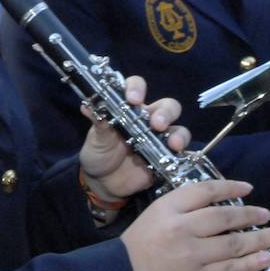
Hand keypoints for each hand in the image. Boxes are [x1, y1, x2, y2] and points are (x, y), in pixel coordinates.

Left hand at [77, 75, 189, 202]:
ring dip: (178, 134)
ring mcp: (159, 139)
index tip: (133, 99)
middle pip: (167, 106)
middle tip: (157, 124)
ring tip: (173, 144)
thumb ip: (98, 123)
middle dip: (165, 112)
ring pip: (178, 129)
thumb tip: (87, 106)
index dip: (137, 88)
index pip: (136, 88)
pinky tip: (176, 157)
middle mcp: (148, 120)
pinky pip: (180, 154)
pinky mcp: (166, 158)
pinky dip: (182, 154)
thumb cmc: (98, 153)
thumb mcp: (96, 138)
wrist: (102, 182)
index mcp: (129, 108)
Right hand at [119, 179, 269, 270]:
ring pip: (234, 243)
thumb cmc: (135, 248)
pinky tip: (268, 258)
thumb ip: (180, 211)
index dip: (229, 187)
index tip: (247, 188)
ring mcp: (191, 254)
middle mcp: (181, 228)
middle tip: (267, 214)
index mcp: (167, 208)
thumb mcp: (152, 217)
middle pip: (224, 216)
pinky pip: (231, 268)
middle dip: (250, 214)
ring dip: (261, 238)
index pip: (205, 191)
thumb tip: (216, 207)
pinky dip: (253, 262)